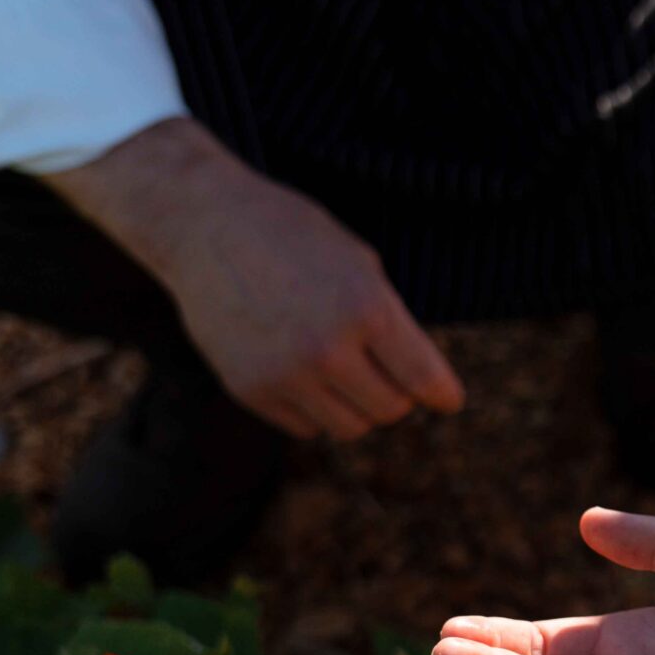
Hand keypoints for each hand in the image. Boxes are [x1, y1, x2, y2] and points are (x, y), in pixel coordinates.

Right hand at [45, 118, 463, 440]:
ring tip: (346, 370)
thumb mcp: (358, 262)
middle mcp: (327, 349)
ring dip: (357, 406)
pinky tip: (305, 372)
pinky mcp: (251, 391)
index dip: (443, 394)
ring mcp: (285, 375)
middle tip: (386, 371)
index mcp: (364, 308)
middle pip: (390, 410)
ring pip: (350, 427)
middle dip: (396, 394)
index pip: (422, 378)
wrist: (205, 226)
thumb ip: (391, 321)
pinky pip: (306, 427)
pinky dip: (316, 408)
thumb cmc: (293, 236)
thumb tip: (421, 383)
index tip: (448, 400)